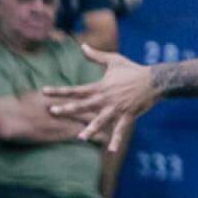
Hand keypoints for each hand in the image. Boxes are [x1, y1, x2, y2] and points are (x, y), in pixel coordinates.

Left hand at [43, 45, 159, 153]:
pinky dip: (115, 140)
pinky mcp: (128, 115)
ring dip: (91, 129)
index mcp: (101, 87)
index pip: (76, 90)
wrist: (154, 80)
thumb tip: (82, 46)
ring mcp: (117, 108)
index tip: (43, 92)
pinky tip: (110, 151)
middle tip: (53, 111)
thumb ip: (96, 56)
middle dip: (68, 109)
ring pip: (101, 120)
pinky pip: (120, 130)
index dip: (59, 91)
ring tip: (80, 137)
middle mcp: (106, 99)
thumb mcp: (114, 60)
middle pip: (84, 105)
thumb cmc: (133, 70)